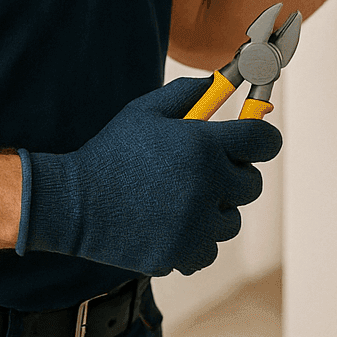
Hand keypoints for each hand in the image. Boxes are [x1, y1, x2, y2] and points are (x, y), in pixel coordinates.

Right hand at [17, 77, 281, 275]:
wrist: (72, 202)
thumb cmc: (111, 152)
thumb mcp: (146, 111)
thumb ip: (188, 93)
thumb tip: (220, 82)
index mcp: (203, 146)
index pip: (263, 141)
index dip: (264, 139)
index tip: (257, 142)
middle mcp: (207, 186)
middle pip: (252, 184)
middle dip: (236, 175)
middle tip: (209, 171)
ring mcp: (195, 225)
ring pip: (232, 220)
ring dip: (217, 210)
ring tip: (183, 200)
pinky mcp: (180, 254)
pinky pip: (210, 250)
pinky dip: (198, 242)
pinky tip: (174, 226)